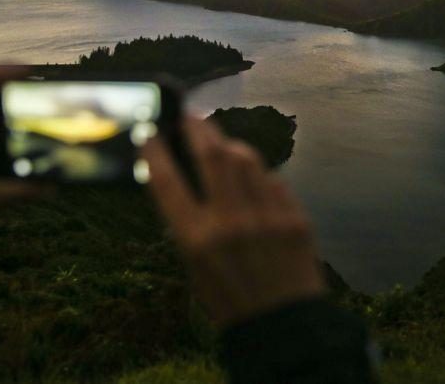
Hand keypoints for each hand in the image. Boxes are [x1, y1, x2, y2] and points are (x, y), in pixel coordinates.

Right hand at [144, 117, 324, 326]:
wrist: (283, 326)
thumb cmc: (230, 299)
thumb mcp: (195, 267)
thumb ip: (190, 223)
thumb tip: (183, 178)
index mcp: (197, 240)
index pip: (168, 181)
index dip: (154, 151)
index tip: (149, 132)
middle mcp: (231, 223)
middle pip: (212, 154)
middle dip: (199, 128)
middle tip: (192, 118)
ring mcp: (267, 218)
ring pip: (247, 159)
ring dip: (231, 146)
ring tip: (222, 145)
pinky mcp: (295, 218)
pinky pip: (274, 181)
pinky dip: (260, 177)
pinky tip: (254, 182)